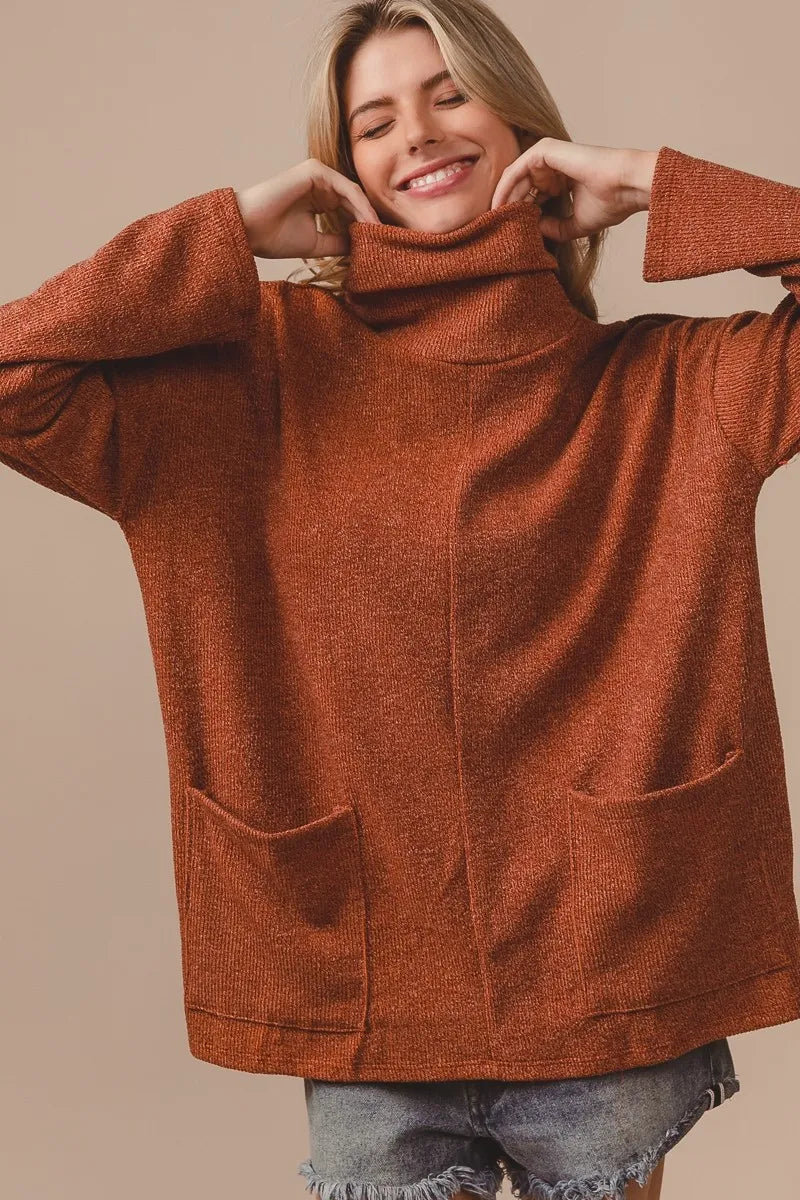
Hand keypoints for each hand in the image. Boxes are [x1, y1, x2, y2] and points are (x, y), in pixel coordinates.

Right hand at [234, 159, 381, 258]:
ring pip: (353, 194)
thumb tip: (363, 247)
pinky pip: (345, 188)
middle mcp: (320, 184)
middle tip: (391, 239)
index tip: (383, 245)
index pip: (351, 210)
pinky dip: (359, 205)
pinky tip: (370, 222)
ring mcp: (317, 175)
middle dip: (373, 219)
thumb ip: (339, 242)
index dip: (366, 226)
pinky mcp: (314, 170)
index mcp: (319, 198)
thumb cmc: (274, 237)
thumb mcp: (317, 244)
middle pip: (355, 200)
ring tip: (382, 234)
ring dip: (369, 214)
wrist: (249, 230)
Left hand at [491, 138, 658, 241]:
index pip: (531, 195)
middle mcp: (553, 166)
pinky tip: (500, 205)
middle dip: (506, 206)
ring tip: (495, 219)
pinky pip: (516, 169)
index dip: (518, 213)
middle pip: (520, 186)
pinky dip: (506, 187)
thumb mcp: (574, 225)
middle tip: (494, 227)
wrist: (625, 186)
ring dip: (503, 199)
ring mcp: (548, 156)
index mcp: (561, 179)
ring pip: (515, 178)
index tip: (507, 232)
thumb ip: (554, 227)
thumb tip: (534, 230)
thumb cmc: (610, 203)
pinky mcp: (544, 150)